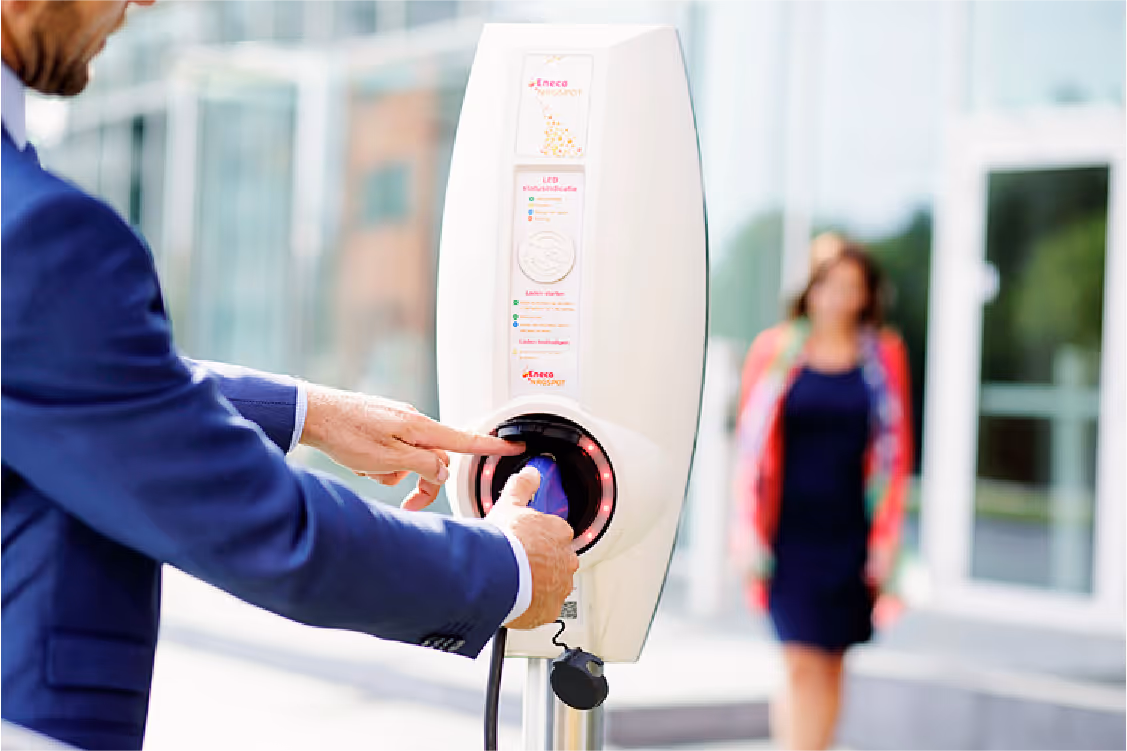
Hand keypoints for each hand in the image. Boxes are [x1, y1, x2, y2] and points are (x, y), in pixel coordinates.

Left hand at [300, 384, 523, 509]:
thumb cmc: (347, 433)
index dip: (491, 447)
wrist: (313, 414)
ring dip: (394, 473)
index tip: (514, 448)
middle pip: (435, 459)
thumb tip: (442, 471)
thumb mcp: (390, 459)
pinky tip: (361, 460)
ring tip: (368, 468)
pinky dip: (380, 463)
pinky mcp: (382, 426)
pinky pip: (393, 452)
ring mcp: (397, 423)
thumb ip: (423, 466)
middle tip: (408, 504)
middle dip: (423, 482)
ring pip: (410, 458)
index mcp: (420, 429)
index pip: (465, 440)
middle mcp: (413, 423)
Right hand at [486, 466, 578, 629]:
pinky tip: (517, 600)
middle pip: (557, 561)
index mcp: (560, 533)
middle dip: (541, 562)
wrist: (493, 574)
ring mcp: (559, 586)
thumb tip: (532, 472)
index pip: (556, 535)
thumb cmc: (503, 541)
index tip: (525, 543)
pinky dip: (533, 606)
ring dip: (539, 584)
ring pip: (553, 585)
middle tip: (519, 563)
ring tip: (515, 583)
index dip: (538, 539)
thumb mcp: (509, 503)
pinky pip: (544, 608)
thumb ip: (523, 485)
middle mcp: (566, 561)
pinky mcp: (550, 610)